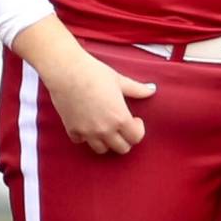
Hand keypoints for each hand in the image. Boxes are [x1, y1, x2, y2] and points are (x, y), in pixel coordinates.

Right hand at [10, 14, 156, 154]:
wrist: (67, 71)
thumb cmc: (94, 73)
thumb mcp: (120, 80)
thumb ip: (137, 89)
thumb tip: (152, 89)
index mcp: (120, 118)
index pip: (136, 138)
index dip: (138, 129)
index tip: (135, 119)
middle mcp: (105, 129)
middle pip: (121, 148)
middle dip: (125, 138)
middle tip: (122, 125)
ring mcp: (87, 132)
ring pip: (102, 149)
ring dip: (107, 141)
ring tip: (106, 126)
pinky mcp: (72, 130)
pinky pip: (82, 141)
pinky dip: (86, 137)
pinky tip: (87, 124)